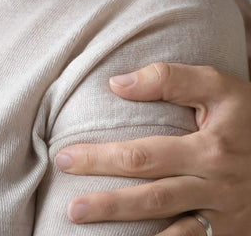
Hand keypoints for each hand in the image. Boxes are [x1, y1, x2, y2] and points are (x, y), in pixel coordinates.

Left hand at [55, 63, 250, 234]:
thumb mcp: (218, 85)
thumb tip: (116, 84)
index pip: (142, 156)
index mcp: (209, 149)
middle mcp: (217, 188)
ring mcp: (227, 217)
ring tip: (91, 233)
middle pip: (151, 198)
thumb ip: (168, 79)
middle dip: (108, 204)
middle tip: (71, 208)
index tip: (66, 158)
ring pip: (173, 234)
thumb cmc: (248, 113)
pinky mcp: (234, 234)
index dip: (100, 159)